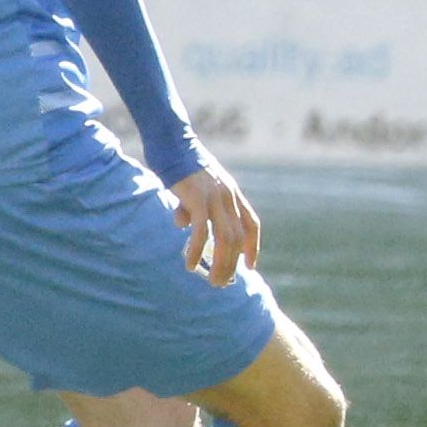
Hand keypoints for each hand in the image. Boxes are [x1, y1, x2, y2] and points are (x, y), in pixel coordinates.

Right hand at [170, 163, 261, 286]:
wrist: (173, 143)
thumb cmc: (181, 166)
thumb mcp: (195, 189)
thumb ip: (194, 207)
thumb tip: (183, 224)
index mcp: (232, 194)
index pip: (251, 224)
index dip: (253, 246)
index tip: (251, 266)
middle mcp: (229, 197)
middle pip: (238, 237)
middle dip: (232, 263)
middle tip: (222, 282)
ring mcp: (215, 197)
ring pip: (225, 237)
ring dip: (220, 262)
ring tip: (213, 281)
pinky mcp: (198, 198)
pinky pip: (201, 230)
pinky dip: (197, 249)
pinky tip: (191, 264)